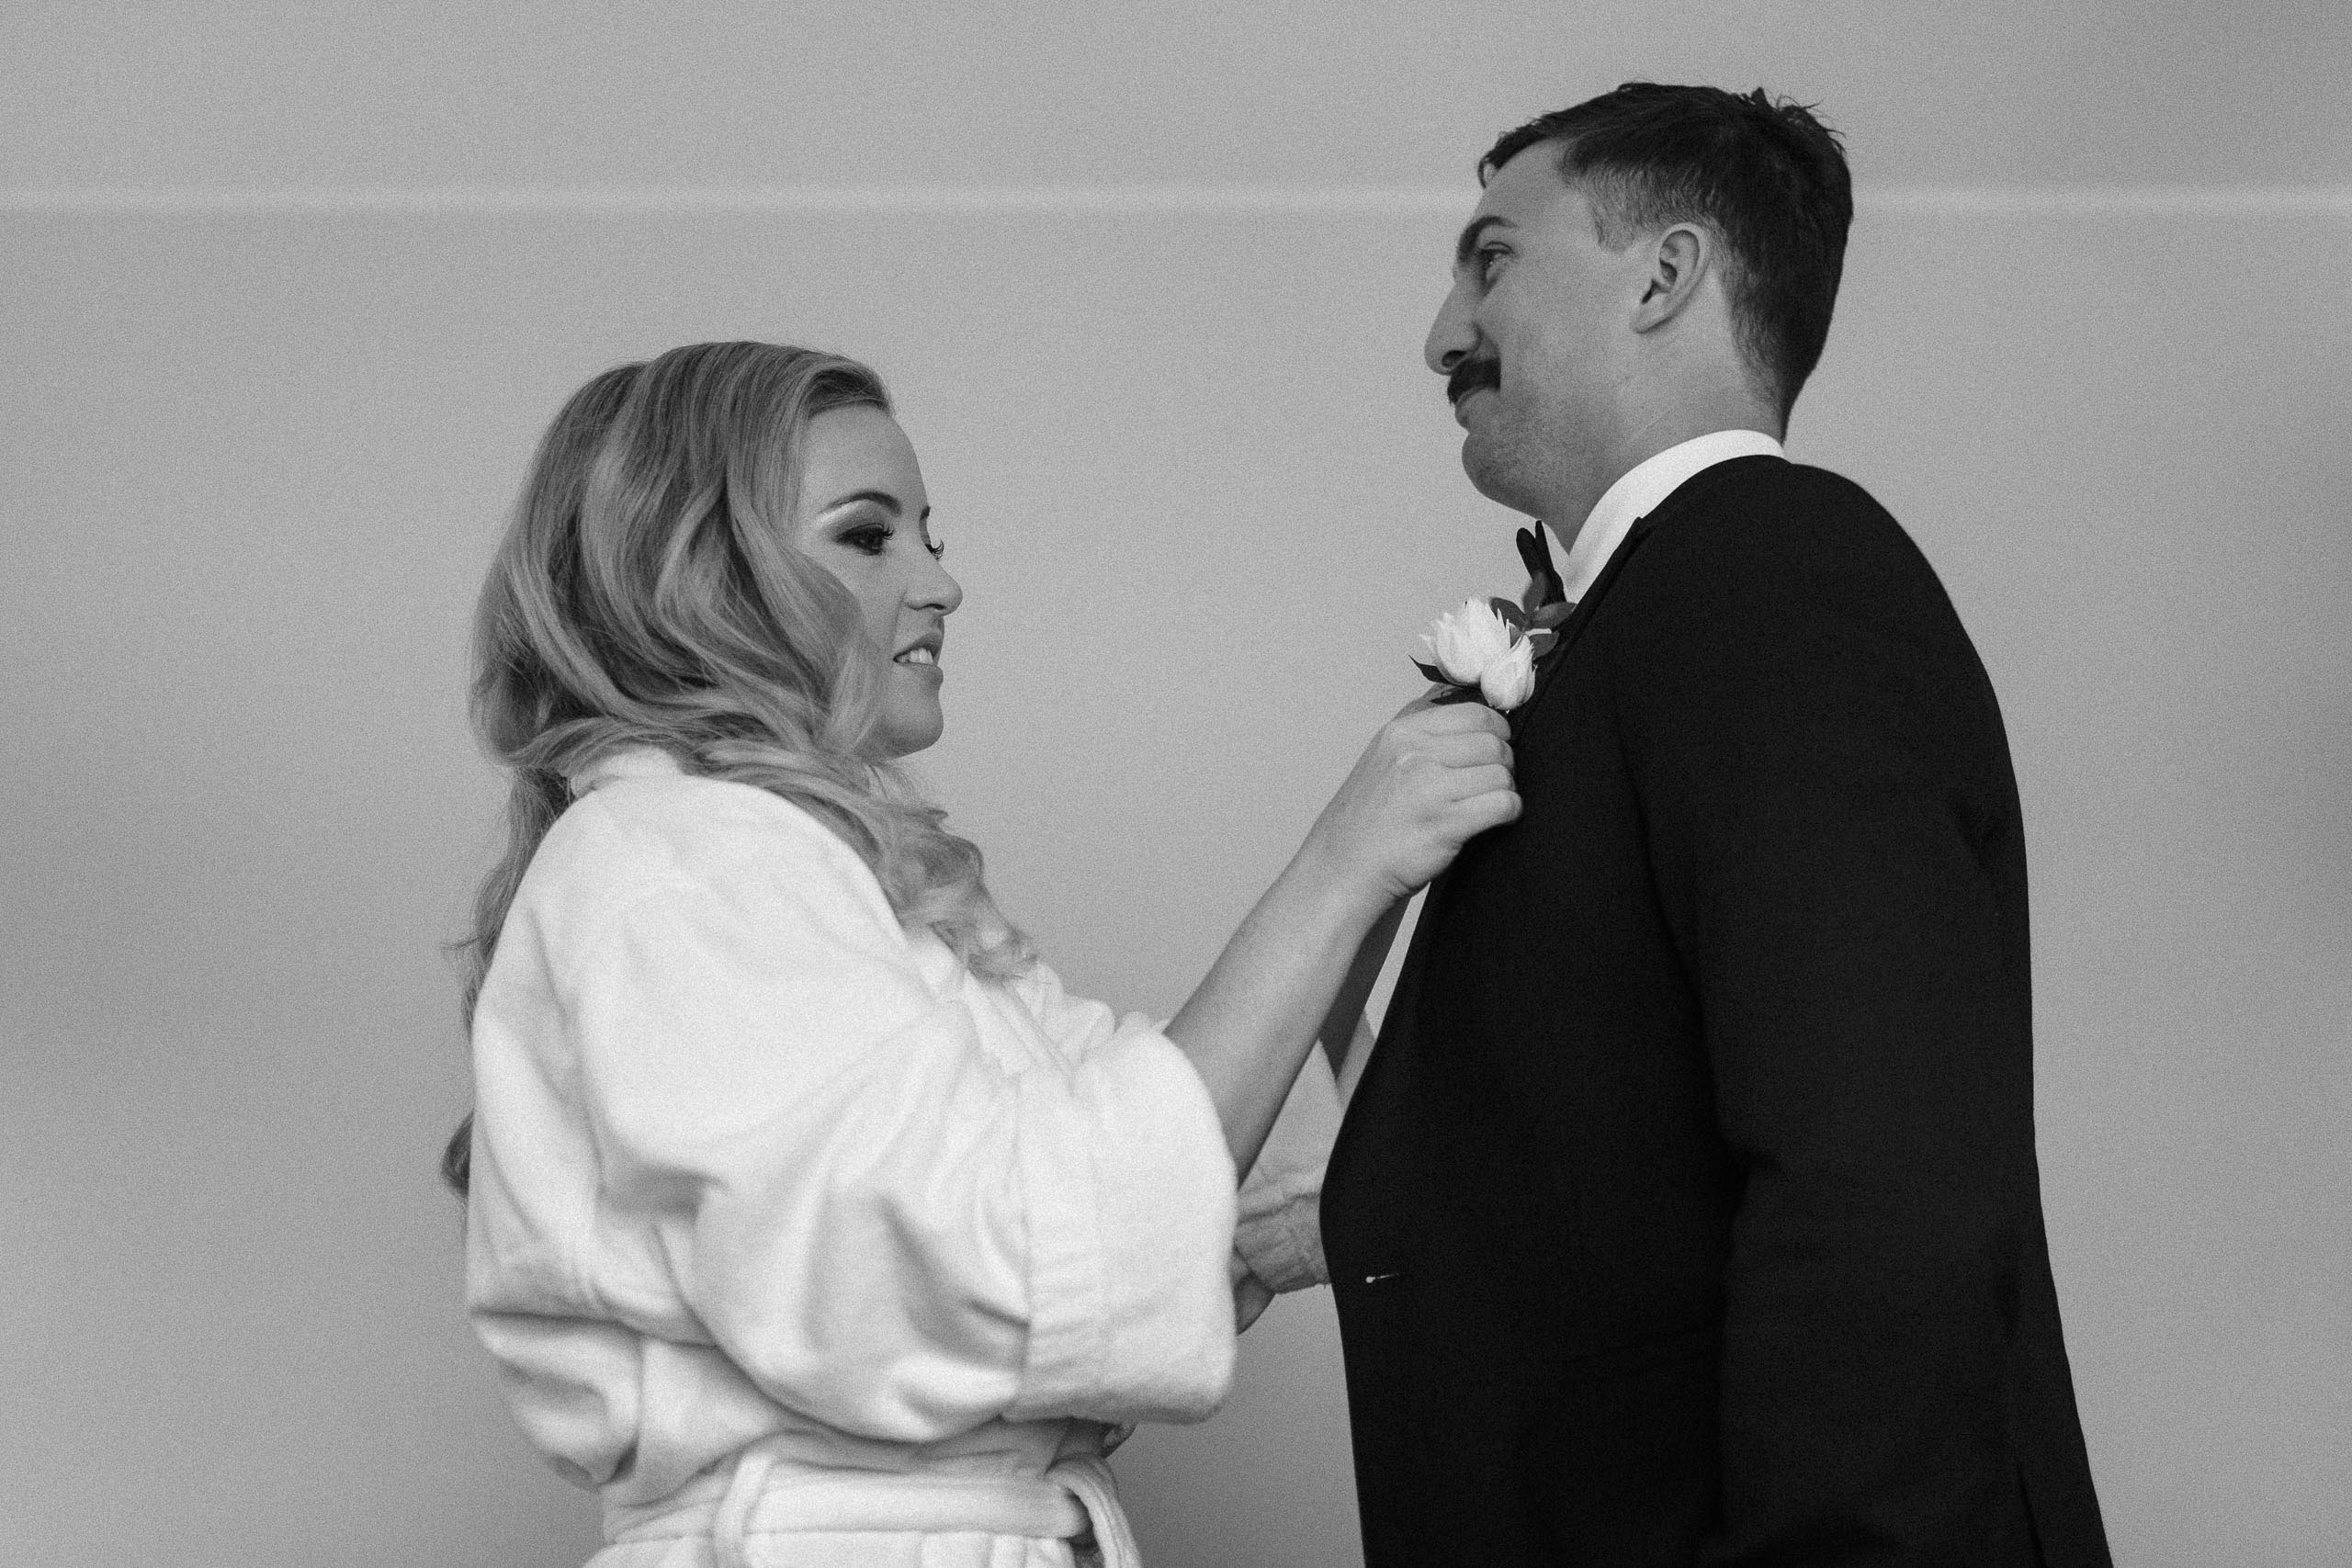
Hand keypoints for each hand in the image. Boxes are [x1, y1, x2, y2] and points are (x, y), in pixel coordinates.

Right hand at [1301, 696, 1518, 911]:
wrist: (1343, 869)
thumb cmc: (1369, 819)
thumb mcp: (1383, 757)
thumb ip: (1422, 731)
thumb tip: (1472, 709)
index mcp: (1402, 732)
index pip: (1475, 712)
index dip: (1496, 730)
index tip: (1496, 747)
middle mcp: (1415, 754)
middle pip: (1493, 742)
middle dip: (1504, 762)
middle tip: (1494, 781)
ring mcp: (1430, 788)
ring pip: (1501, 773)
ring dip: (1506, 790)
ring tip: (1491, 803)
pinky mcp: (1446, 823)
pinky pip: (1502, 804)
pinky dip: (1509, 812)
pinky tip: (1497, 820)